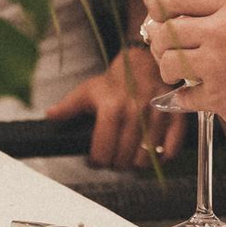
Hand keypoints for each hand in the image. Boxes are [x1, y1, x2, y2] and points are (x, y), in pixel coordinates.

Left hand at [48, 48, 187, 168]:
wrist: (144, 62)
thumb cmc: (115, 81)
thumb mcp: (88, 90)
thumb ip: (68, 106)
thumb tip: (50, 116)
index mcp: (111, 107)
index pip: (103, 150)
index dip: (97, 161)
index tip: (96, 161)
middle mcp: (135, 111)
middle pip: (123, 158)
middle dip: (116, 164)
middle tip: (113, 159)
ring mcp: (157, 114)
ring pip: (146, 157)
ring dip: (137, 164)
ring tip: (130, 158)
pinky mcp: (175, 115)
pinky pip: (171, 147)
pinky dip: (163, 157)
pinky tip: (154, 155)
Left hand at [143, 0, 225, 140]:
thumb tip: (199, 0)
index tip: (155, 3)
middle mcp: (221, 30)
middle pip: (165, 28)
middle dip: (158, 36)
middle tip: (162, 42)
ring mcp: (217, 65)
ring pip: (167, 61)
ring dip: (167, 67)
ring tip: (177, 71)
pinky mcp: (217, 97)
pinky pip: (183, 95)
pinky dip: (183, 97)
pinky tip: (193, 95)